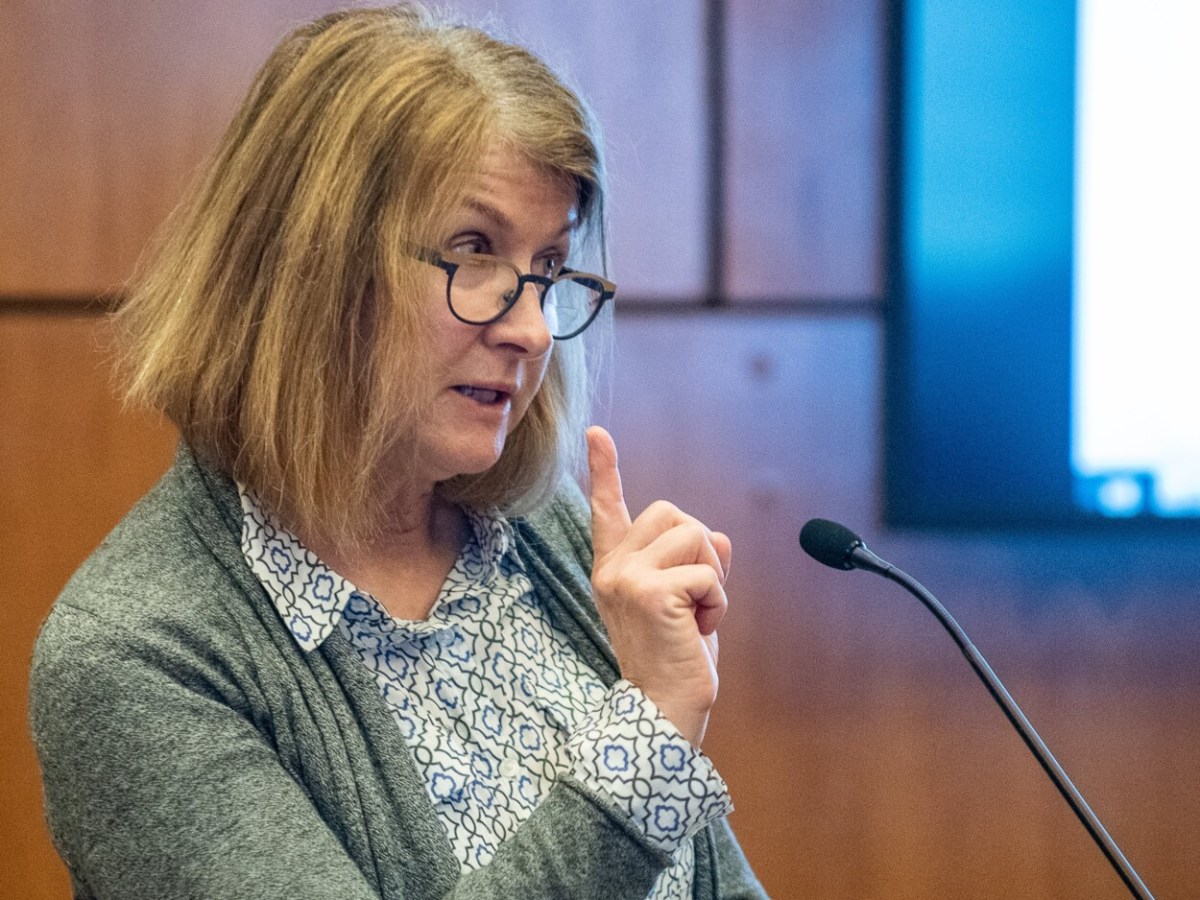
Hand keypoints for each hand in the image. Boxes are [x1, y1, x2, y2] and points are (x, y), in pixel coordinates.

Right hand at [586, 425, 731, 745]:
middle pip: (675, 513)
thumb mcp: (688, 605)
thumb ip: (695, 566)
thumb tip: (719, 535)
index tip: (598, 434)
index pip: (608, 509)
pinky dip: (717, 602)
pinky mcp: (651, 593)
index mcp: (616, 568)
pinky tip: (699, 630)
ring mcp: (627, 578)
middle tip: (694, 599)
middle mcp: (613, 568)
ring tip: (695, 617)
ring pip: (696, 536)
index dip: (604, 469)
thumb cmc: (677, 659)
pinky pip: (708, 572)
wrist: (664, 712)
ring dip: (712, 577)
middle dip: (700, 549)